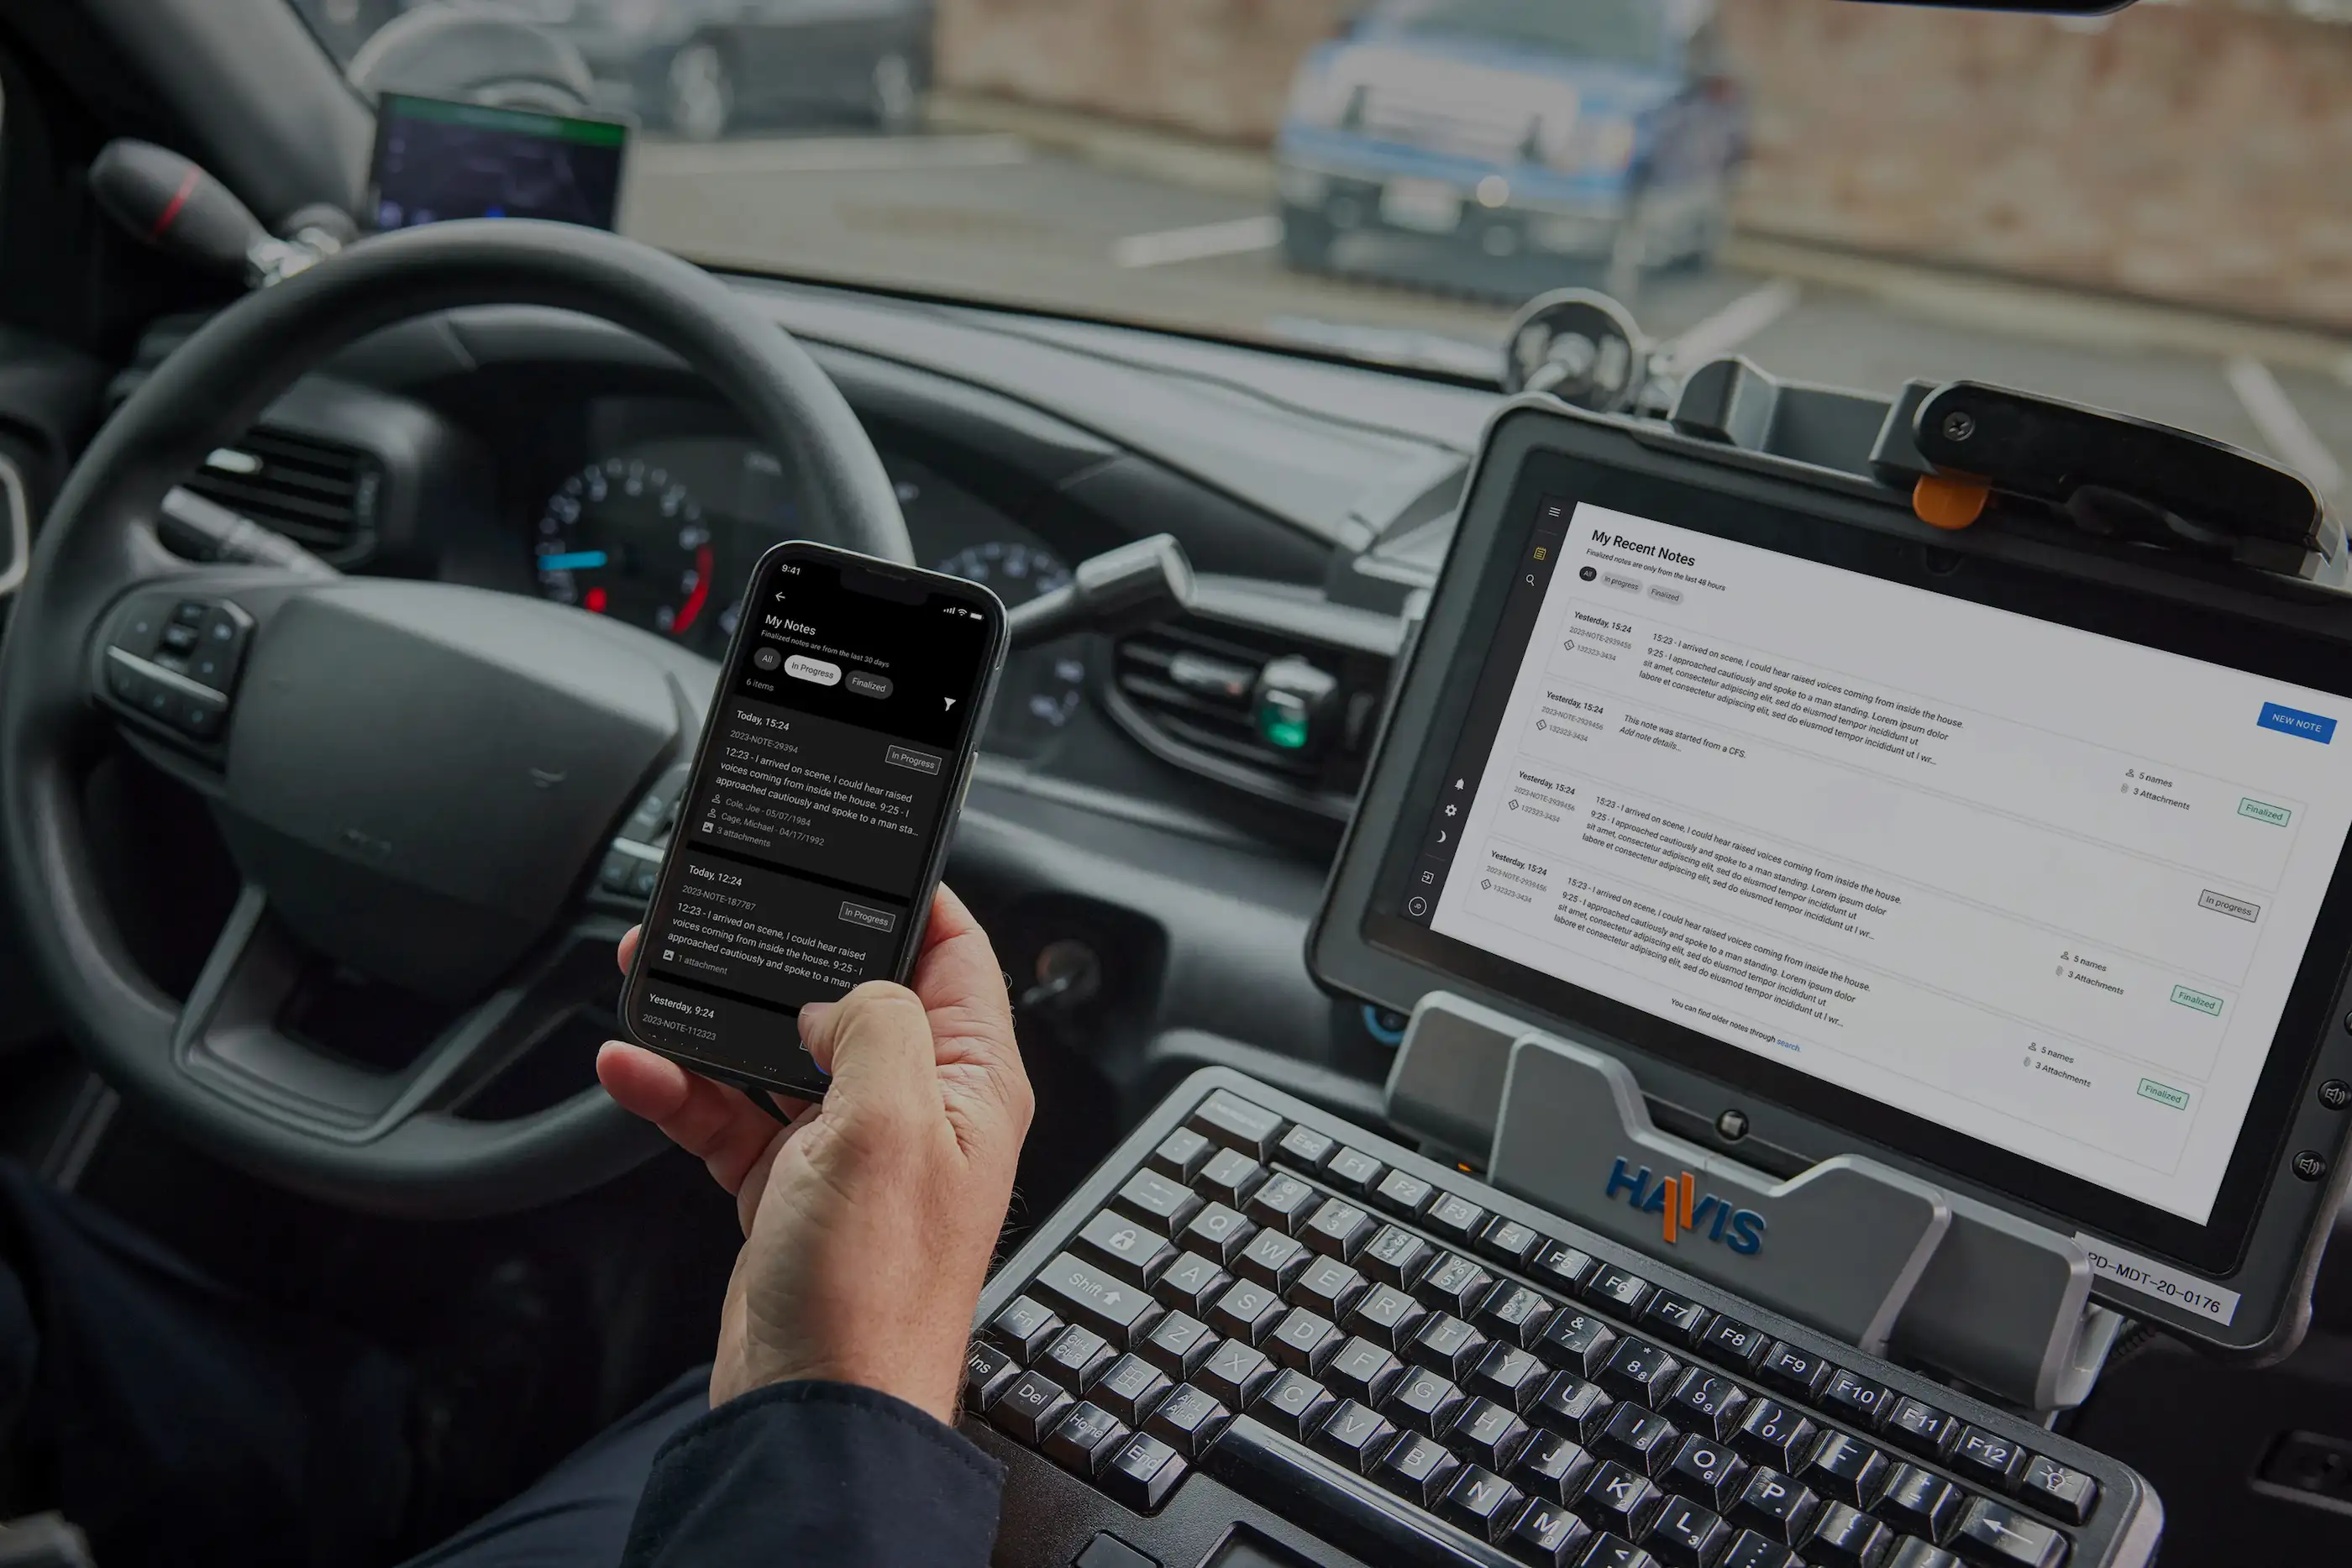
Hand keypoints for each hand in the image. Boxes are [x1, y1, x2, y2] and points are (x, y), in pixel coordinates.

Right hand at [597, 884, 1031, 1422]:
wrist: (814, 1413)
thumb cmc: (875, 1293)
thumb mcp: (888, 1124)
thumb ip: (876, 1025)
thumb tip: (841, 994)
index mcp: (969, 1085)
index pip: (956, 954)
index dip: (913, 898)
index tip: (860, 855)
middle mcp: (914, 1112)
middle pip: (853, 996)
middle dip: (786, 954)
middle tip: (728, 912)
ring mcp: (847, 1153)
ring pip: (776, 1052)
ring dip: (714, 1014)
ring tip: (652, 971)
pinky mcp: (785, 1191)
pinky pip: (727, 1116)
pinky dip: (679, 1087)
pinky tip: (633, 1062)